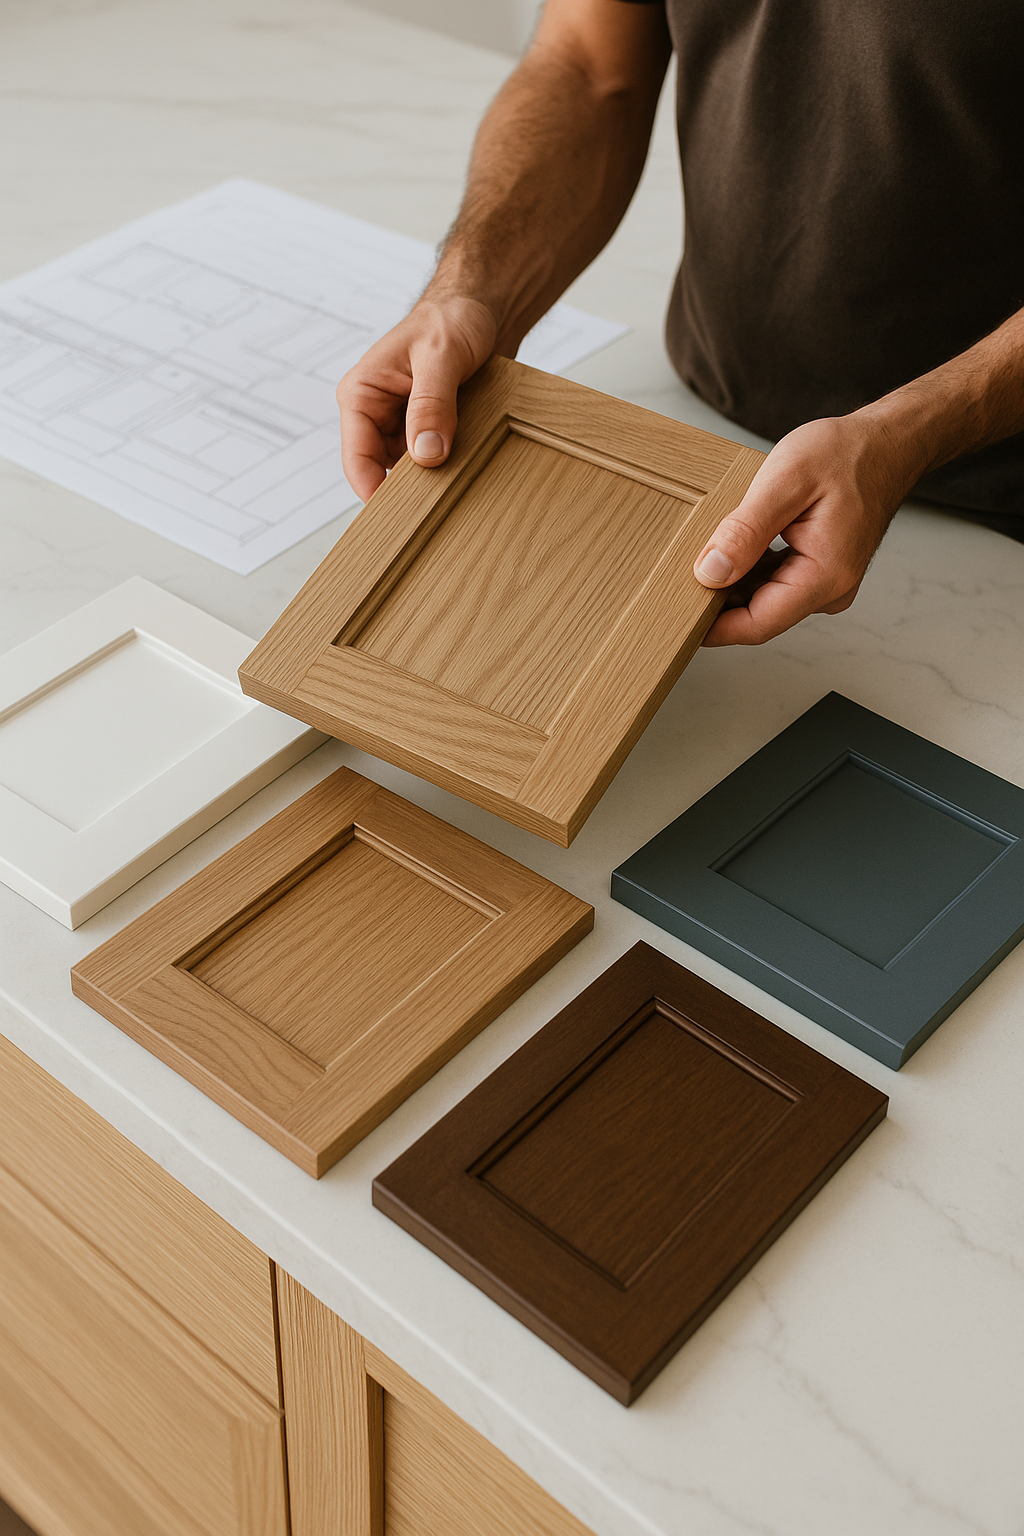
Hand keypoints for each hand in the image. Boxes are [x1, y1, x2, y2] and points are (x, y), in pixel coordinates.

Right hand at [337, 294, 498, 500]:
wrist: (481, 308)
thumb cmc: (452, 318)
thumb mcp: (441, 357)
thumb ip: (432, 404)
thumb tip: (426, 453)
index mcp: (362, 394)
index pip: (357, 459)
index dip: (374, 492)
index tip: (401, 517)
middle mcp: (377, 414)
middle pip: (383, 471)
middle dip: (409, 488)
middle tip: (436, 508)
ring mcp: (403, 425)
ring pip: (411, 470)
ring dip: (433, 478)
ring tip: (457, 485)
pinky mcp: (429, 430)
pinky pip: (434, 461)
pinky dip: (450, 468)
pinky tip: (468, 470)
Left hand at [693, 413, 917, 644]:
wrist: (888, 442)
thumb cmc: (845, 454)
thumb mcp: (785, 482)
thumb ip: (745, 532)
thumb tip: (709, 573)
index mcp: (825, 576)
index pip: (758, 624)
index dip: (714, 629)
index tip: (678, 620)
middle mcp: (830, 589)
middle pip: (759, 615)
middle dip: (718, 603)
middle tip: (677, 582)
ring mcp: (827, 582)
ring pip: (765, 599)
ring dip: (733, 584)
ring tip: (702, 556)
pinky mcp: (821, 571)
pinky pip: (777, 583)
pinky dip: (750, 570)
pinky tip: (733, 548)